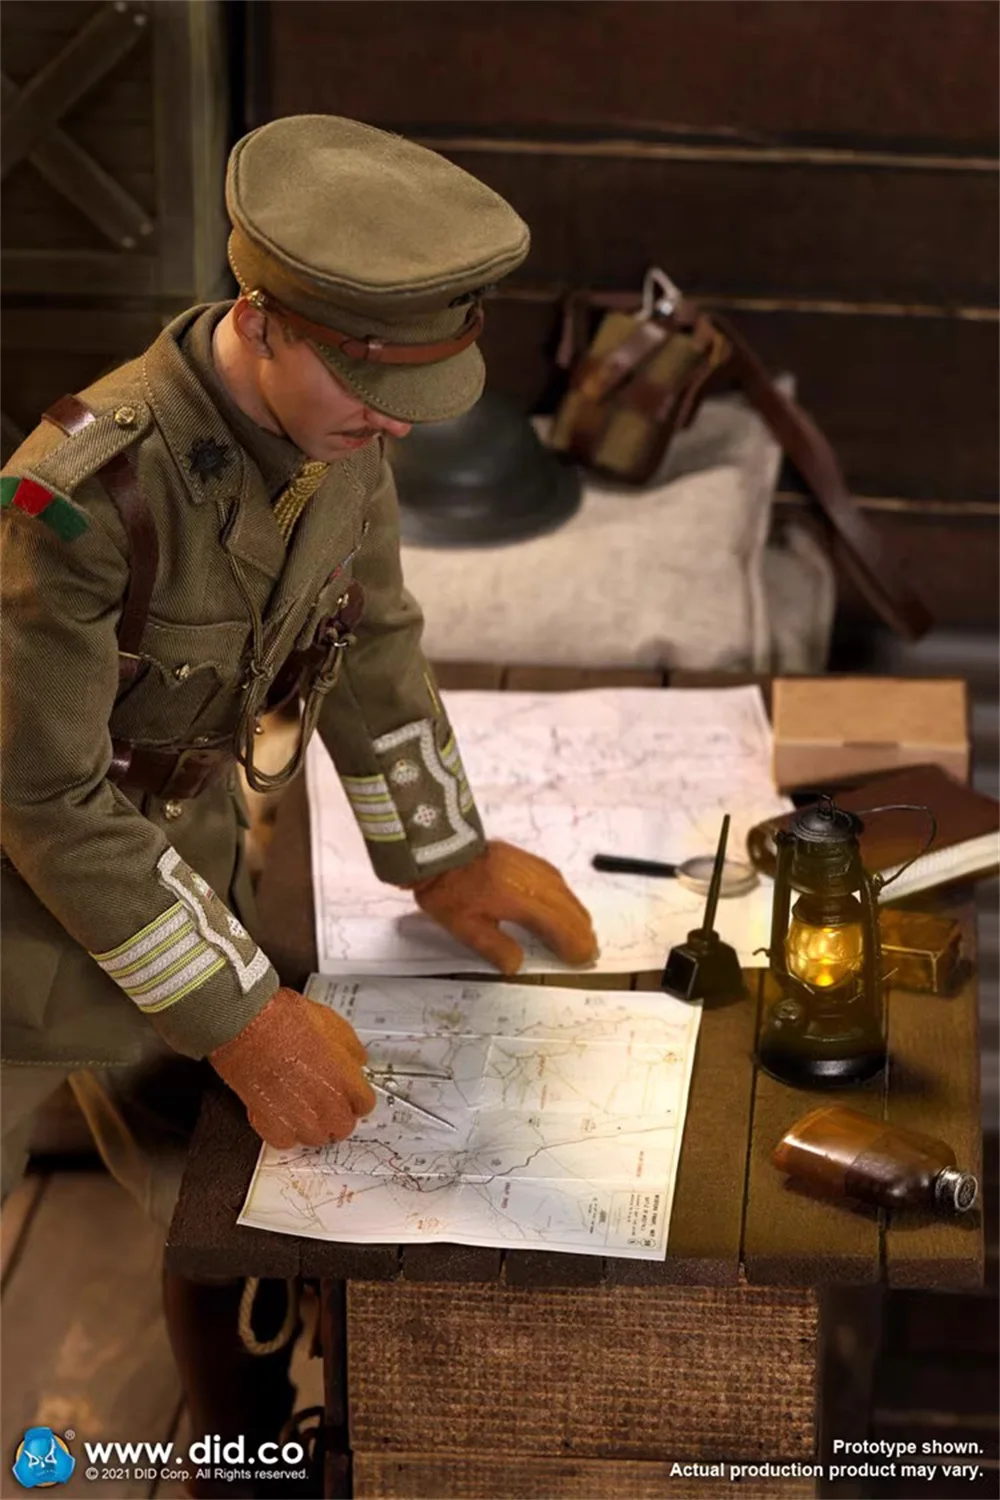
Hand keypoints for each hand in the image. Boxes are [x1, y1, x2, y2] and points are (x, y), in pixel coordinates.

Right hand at [209, 988, 376, 1148]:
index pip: (365, 1105)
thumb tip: (356, 1060)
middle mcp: (328, 1105)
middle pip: (343, 1127)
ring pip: (316, 1138)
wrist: (249, 1026)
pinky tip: (279, 1110)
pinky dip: (283, 1130)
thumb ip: (351, 1049)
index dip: (354, 1097)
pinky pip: (286, 1141)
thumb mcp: (332, 1023)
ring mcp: (301, 1119)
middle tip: (324, 1100)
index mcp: (346, 1081)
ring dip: (311, 1125)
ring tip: (300, 1105)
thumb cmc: (284, 1020)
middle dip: (336, 1115)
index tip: (347, 1094)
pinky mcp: (272, 1126)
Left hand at [411, 839, 598, 974]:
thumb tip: (519, 964)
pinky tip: (563, 905)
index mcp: (523, 901)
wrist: (439, 847)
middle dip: (581, 932)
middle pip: (570, 910)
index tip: (581, 961)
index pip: (560, 927)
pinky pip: (557, 881)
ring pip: (567, 894)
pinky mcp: (528, 859)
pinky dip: (566, 898)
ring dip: (576, 915)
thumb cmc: (450, 891)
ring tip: (582, 932)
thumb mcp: (466, 928)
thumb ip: (496, 948)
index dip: (574, 946)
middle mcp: (536, 883)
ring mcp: (534, 867)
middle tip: (589, 952)